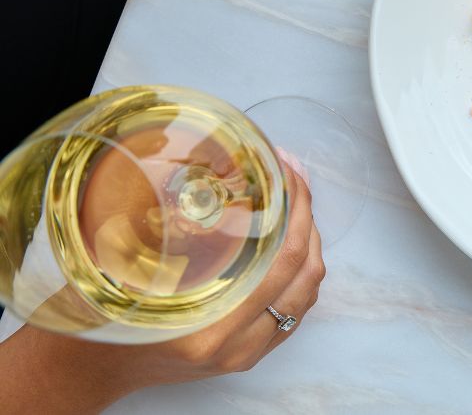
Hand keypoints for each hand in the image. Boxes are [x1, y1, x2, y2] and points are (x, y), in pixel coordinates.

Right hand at [0, 164, 322, 414]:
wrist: (92, 369)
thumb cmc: (104, 317)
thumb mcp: (123, 268)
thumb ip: (161, 231)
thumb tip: (198, 175)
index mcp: (210, 325)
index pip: (284, 259)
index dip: (297, 210)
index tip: (289, 173)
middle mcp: (237, 343)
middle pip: (306, 274)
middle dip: (308, 219)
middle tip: (295, 180)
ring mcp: (249, 351)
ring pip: (307, 292)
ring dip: (309, 244)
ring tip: (295, 203)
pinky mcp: (252, 352)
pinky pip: (295, 308)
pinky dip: (300, 271)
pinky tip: (289, 239)